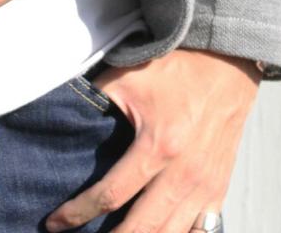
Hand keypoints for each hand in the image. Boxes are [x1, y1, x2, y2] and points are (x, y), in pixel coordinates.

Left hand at [45, 49, 262, 231]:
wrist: (226, 65)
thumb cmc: (176, 69)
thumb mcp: (128, 76)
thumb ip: (95, 101)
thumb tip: (66, 117)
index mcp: (158, 147)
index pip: (110, 195)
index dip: (78, 212)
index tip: (54, 222)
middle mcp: (185, 175)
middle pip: (143, 230)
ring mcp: (206, 187)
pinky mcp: (219, 189)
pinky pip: (200, 232)